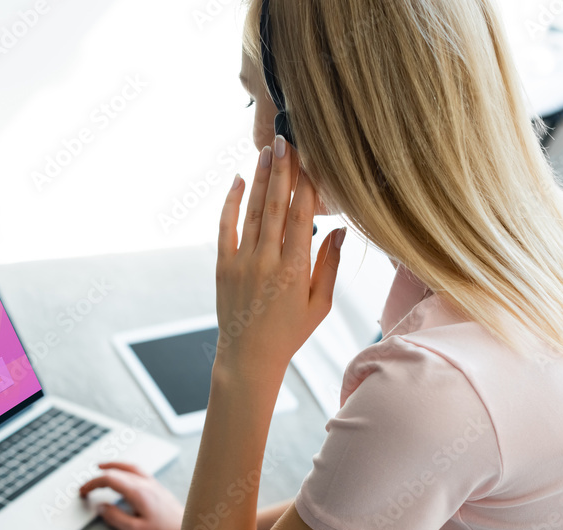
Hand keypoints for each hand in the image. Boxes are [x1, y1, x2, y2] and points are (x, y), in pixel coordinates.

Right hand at [79, 462, 183, 529]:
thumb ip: (115, 518)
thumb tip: (101, 507)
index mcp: (139, 492)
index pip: (110, 479)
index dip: (93, 483)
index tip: (83, 491)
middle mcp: (147, 484)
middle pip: (119, 470)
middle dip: (99, 475)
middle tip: (87, 484)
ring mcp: (154, 485)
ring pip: (131, 467)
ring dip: (114, 466)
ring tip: (103, 468)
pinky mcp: (159, 490)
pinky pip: (139, 472)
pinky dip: (126, 470)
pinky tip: (125, 477)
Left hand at [215, 135, 344, 382]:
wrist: (248, 357)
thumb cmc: (289, 332)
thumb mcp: (320, 304)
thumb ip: (328, 265)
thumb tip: (339, 230)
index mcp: (294, 270)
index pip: (301, 217)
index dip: (305, 185)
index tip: (310, 159)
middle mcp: (266, 261)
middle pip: (275, 206)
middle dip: (281, 171)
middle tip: (285, 139)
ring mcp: (242, 262)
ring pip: (252, 212)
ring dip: (259, 179)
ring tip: (266, 150)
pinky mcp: (223, 266)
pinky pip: (226, 227)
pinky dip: (230, 202)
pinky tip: (237, 180)